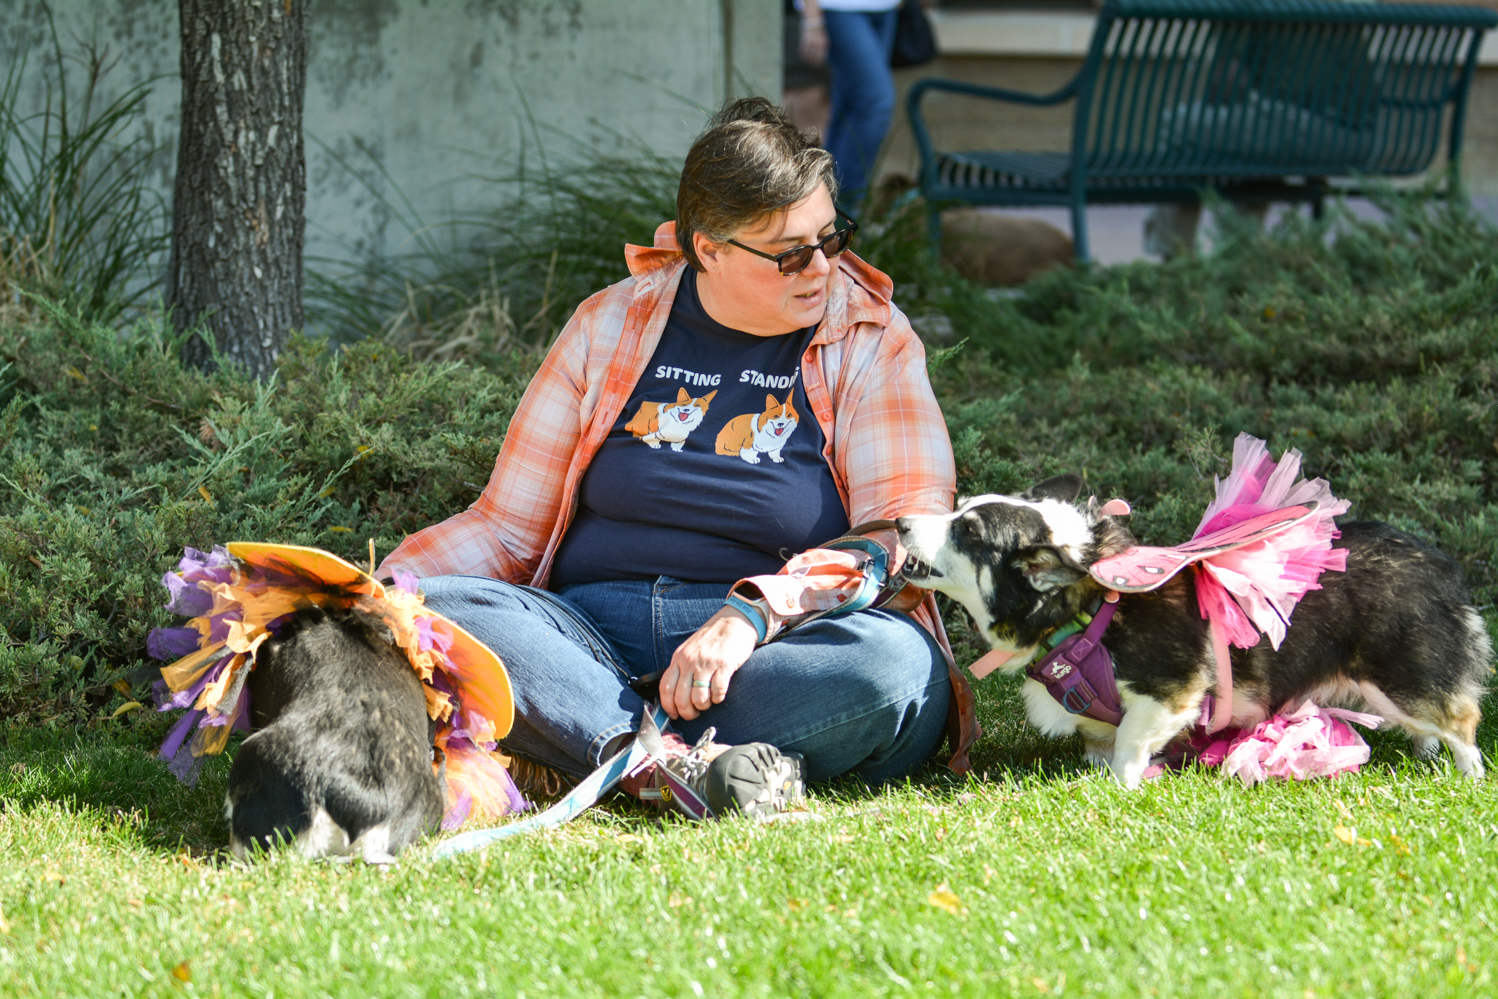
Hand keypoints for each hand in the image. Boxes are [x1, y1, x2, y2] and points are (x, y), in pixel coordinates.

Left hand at [660, 606, 757, 720]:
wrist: (735, 620)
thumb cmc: (713, 637)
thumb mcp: (690, 649)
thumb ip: (682, 667)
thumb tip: (676, 694)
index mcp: (678, 657)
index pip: (665, 688)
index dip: (668, 706)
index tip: (674, 714)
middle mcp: (690, 661)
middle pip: (681, 698)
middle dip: (687, 713)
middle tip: (694, 714)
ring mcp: (707, 663)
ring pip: (699, 699)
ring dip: (704, 706)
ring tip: (708, 701)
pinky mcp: (724, 665)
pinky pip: (718, 692)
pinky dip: (718, 698)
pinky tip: (719, 694)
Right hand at [799, 20, 827, 65]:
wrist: (813, 20)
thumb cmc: (819, 32)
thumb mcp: (823, 40)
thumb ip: (823, 49)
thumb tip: (821, 60)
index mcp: (824, 43)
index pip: (821, 57)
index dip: (819, 63)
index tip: (817, 66)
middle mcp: (818, 43)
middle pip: (815, 57)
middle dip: (813, 63)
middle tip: (811, 65)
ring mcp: (811, 41)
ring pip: (808, 55)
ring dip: (807, 59)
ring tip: (806, 60)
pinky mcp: (805, 39)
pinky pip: (803, 50)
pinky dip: (802, 54)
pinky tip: (802, 55)